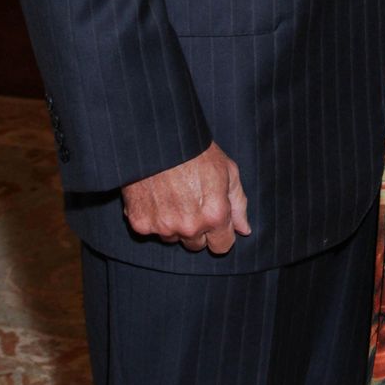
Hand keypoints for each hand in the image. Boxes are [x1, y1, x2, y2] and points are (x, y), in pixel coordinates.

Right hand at [121, 141, 250, 254]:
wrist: (159, 138)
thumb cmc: (197, 151)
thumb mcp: (228, 171)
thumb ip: (238, 204)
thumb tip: (244, 230)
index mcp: (215, 215)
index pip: (222, 246)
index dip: (220, 233)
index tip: (215, 220)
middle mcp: (190, 226)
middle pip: (196, 245)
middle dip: (197, 229)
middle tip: (192, 202)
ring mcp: (163, 227)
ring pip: (173, 238)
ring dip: (174, 224)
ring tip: (173, 195)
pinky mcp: (140, 223)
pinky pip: (150, 230)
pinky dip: (153, 217)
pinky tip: (156, 195)